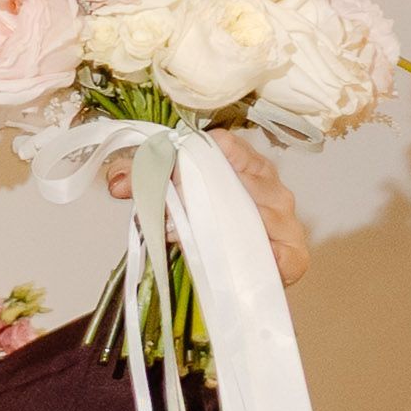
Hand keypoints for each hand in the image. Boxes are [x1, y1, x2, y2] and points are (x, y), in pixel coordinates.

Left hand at [110, 133, 306, 284]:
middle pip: (234, 182)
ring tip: (184, 238)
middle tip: (164, 213)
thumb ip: (141, 179)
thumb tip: (117, 182)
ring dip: (216, 228)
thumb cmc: (201, 217)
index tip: (163, 174)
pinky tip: (239, 261)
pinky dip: (264, 258)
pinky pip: (286, 255)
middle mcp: (269, 185)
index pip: (221, 146)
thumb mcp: (166, 192)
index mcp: (243, 161)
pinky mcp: (293, 254)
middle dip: (194, 196)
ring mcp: (284, 219)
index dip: (188, 159)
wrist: (227, 264)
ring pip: (253, 217)